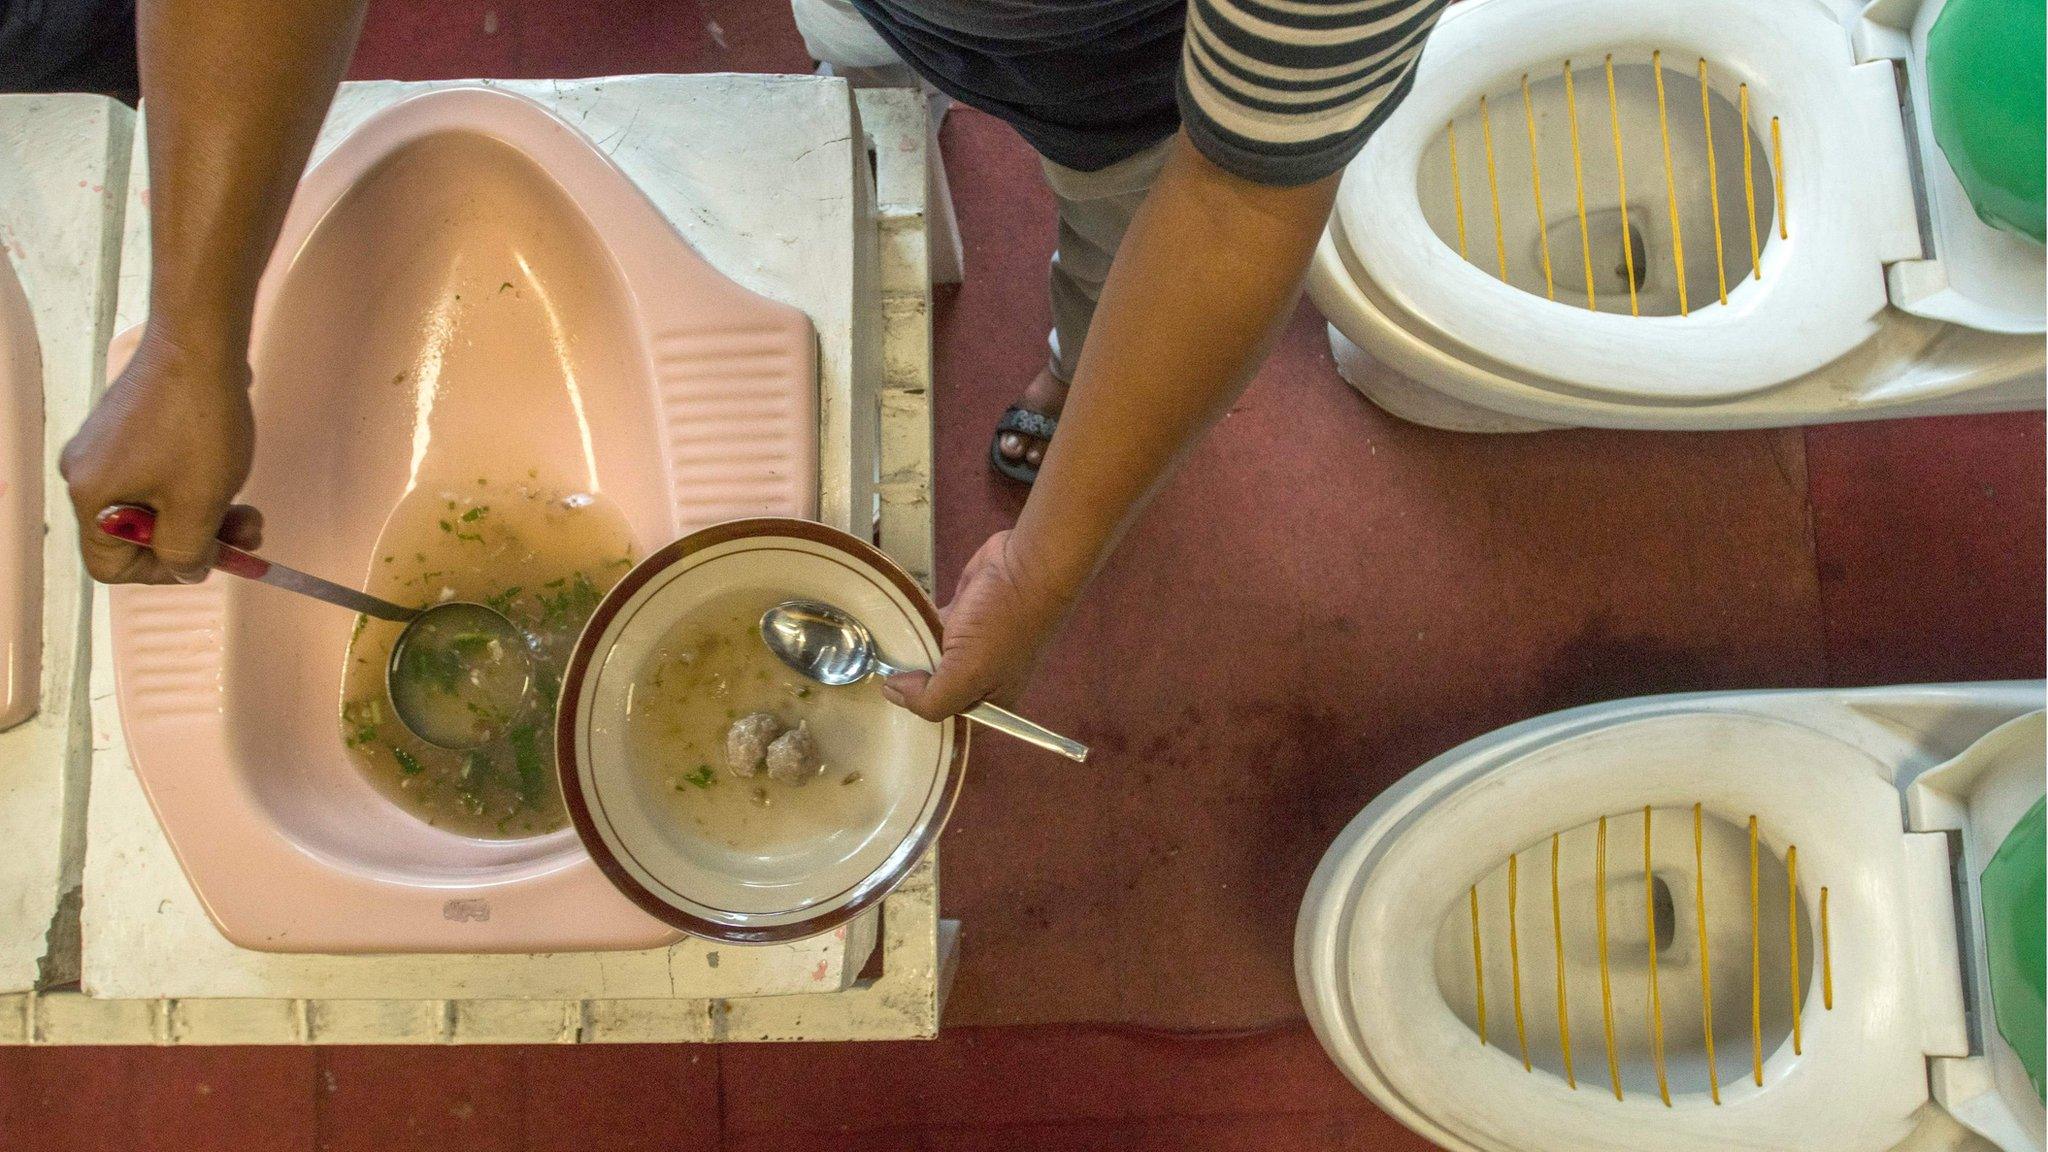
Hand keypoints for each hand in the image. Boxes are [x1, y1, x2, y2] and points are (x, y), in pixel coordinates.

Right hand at [60, 326, 261, 583]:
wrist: (199, 343)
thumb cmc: (197, 423)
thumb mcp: (199, 505)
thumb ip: (187, 551)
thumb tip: (185, 569)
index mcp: (91, 497)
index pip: (111, 565)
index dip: (161, 573)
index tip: (206, 558)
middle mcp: (86, 471)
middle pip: (140, 534)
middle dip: (198, 540)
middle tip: (248, 536)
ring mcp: (107, 446)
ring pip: (157, 504)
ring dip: (206, 514)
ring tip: (251, 511)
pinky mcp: (131, 425)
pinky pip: (160, 473)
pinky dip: (196, 484)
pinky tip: (231, 473)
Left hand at [883, 530, 1073, 720]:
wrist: (1025, 565)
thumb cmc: (1003, 623)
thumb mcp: (968, 673)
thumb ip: (931, 698)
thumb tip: (893, 694)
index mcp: (990, 701)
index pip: (951, 724)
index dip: (924, 718)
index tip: (892, 704)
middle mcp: (979, 678)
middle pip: (936, 692)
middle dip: (911, 686)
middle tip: (878, 675)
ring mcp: (968, 647)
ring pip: (929, 661)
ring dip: (907, 657)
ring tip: (876, 652)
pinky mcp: (958, 618)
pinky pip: (927, 631)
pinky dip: (913, 629)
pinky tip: (892, 627)